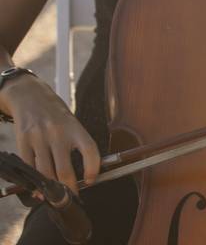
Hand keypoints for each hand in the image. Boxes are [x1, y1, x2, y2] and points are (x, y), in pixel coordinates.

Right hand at [1, 77, 99, 192]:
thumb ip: (76, 145)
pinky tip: (39, 190)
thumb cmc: (56, 114)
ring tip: (57, 197)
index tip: (91, 180)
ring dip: (51, 190)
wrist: (30, 96)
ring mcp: (39, 138)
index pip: (90, 150)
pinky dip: (34, 183)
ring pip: (46, 173)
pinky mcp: (23, 142)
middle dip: (69, 189)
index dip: (93, 169)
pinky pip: (29, 168)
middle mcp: (58, 133)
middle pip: (65, 170)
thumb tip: (83, 174)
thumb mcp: (72, 124)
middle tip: (73, 198)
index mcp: (75, 128)